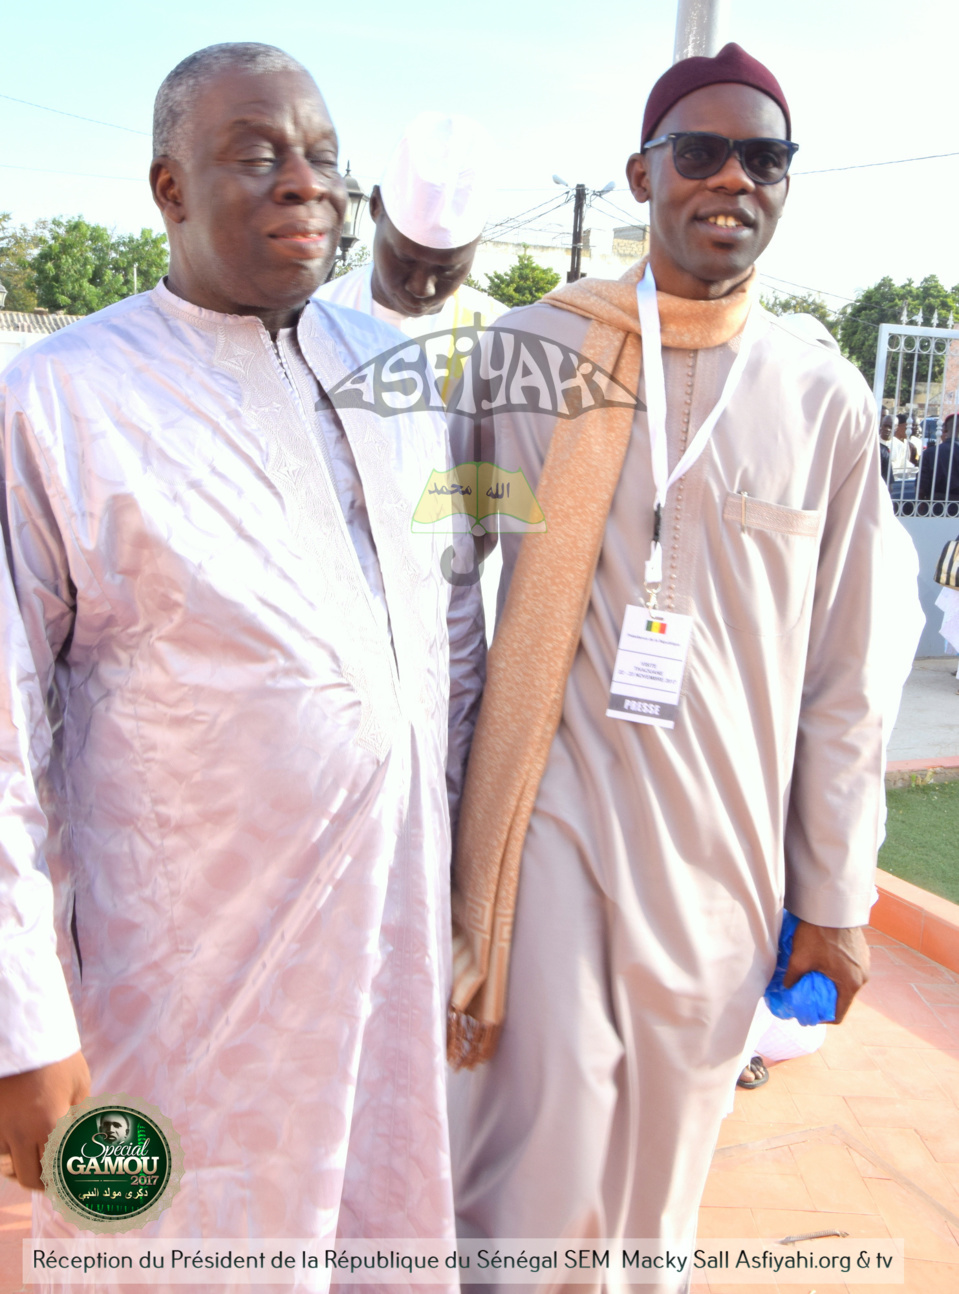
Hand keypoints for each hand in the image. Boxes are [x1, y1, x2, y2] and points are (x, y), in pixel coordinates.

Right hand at [0, 1052, 90, 1189]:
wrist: (20, 1034)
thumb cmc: (55, 1056)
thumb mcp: (78, 1081)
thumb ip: (80, 1112)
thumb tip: (84, 1132)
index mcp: (49, 1123)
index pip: (55, 1170)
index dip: (61, 1184)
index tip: (66, 1188)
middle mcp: (20, 1131)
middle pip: (28, 1176)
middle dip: (40, 1183)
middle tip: (50, 1181)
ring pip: (7, 1164)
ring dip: (20, 1166)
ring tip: (33, 1161)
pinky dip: (4, 1151)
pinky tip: (15, 1145)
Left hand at [782, 921, 869, 1023]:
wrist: (832, 906)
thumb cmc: (817, 934)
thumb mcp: (800, 959)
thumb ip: (792, 978)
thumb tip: (786, 987)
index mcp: (851, 984)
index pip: (839, 1014)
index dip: (822, 1018)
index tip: (809, 1014)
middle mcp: (863, 977)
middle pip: (843, 998)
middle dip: (826, 1000)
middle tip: (808, 995)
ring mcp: (865, 964)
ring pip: (847, 983)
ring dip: (832, 984)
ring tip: (814, 978)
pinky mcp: (863, 952)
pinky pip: (850, 969)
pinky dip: (838, 972)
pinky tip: (824, 963)